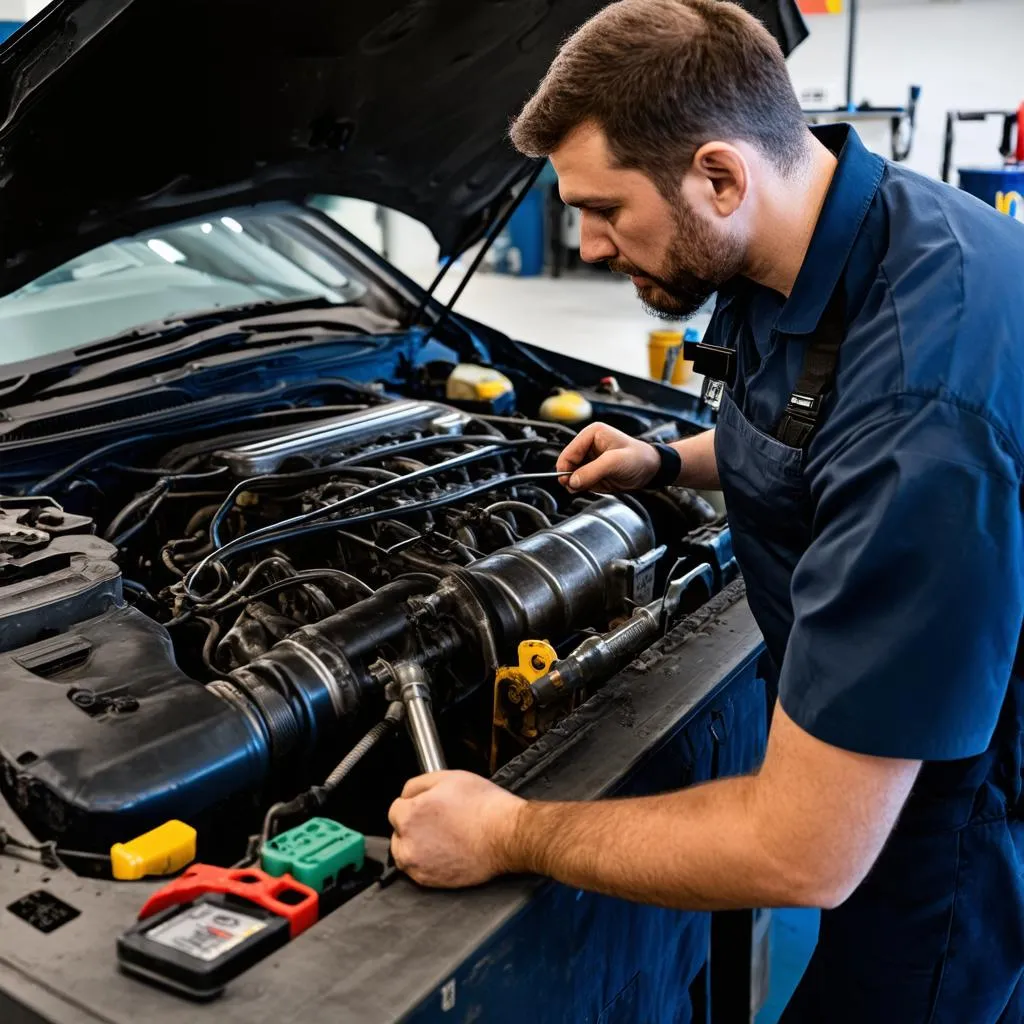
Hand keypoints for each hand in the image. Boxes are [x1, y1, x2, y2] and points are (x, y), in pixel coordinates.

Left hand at [388, 771, 525, 887]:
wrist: (505, 835)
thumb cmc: (483, 806)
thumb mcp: (447, 777)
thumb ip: (417, 784)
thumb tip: (406, 794)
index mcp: (409, 816)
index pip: (396, 808)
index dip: (413, 803)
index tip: (427, 806)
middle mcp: (408, 844)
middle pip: (398, 833)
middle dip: (412, 826)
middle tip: (437, 821)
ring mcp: (419, 866)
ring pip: (406, 853)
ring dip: (416, 845)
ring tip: (442, 836)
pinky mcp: (431, 882)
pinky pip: (419, 870)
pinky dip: (428, 862)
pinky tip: (447, 850)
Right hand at [556, 423, 661, 493]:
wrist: (653, 470)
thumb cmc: (639, 458)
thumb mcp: (615, 462)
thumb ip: (591, 472)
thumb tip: (572, 482)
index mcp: (592, 434)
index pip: (568, 453)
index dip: (566, 468)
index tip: (569, 482)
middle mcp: (588, 445)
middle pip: (568, 464)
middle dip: (573, 477)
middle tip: (580, 487)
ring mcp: (590, 459)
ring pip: (573, 475)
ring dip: (580, 483)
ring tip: (595, 484)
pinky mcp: (593, 471)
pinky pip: (581, 482)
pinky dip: (586, 487)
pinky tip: (598, 486)